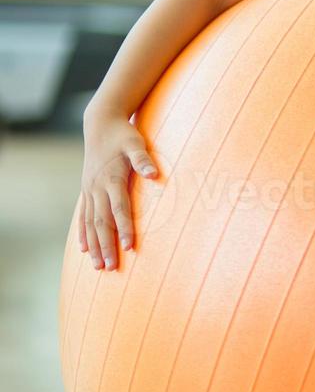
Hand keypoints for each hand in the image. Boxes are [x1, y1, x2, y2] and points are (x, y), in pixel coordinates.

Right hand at [78, 114, 158, 269]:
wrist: (100, 123)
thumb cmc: (122, 134)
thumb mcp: (135, 142)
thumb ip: (143, 159)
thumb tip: (155, 174)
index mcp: (110, 179)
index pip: (119, 209)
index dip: (125, 228)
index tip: (130, 247)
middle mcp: (96, 188)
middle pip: (101, 223)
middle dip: (106, 246)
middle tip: (111, 268)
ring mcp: (89, 190)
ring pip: (90, 223)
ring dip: (94, 245)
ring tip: (98, 266)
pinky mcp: (86, 190)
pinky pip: (83, 216)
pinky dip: (83, 233)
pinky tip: (84, 249)